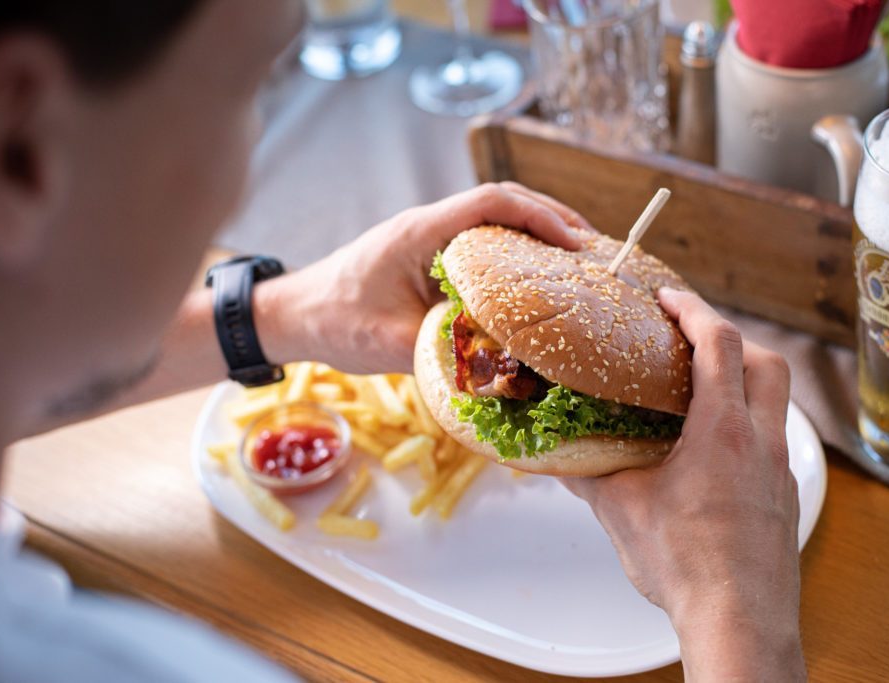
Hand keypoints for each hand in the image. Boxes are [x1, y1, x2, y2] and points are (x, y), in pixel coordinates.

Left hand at [255, 182, 592, 373]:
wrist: (294, 315)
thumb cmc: (334, 323)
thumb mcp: (389, 343)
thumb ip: (446, 351)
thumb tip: (507, 370)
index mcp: (419, 232)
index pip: (491, 202)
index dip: (540, 217)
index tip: (576, 245)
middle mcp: (428, 226)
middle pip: (503, 203)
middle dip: (552, 220)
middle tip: (594, 251)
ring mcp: (429, 239)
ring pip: (494, 221)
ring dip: (536, 234)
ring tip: (576, 262)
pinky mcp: (429, 257)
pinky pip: (481, 245)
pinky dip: (514, 255)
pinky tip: (535, 281)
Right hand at [562, 289, 804, 681]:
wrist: (740, 620)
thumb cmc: (685, 565)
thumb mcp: (623, 512)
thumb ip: (589, 478)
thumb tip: (558, 462)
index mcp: (723, 431)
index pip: (720, 343)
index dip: (694, 309)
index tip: (669, 297)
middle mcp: (762, 440)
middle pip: (767, 360)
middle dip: (732, 336)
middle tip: (693, 336)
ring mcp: (780, 469)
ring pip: (776, 400)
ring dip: (745, 379)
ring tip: (703, 389)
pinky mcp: (785, 495)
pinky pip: (774, 438)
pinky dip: (749, 422)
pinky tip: (716, 448)